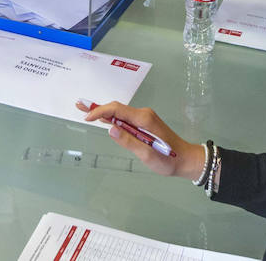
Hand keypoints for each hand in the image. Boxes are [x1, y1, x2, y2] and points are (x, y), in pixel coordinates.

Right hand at [77, 100, 204, 178]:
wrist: (186, 159)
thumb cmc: (169, 160)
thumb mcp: (148, 156)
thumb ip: (129, 142)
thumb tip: (111, 129)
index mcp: (144, 119)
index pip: (118, 109)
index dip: (101, 112)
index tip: (87, 117)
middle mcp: (143, 114)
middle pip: (117, 107)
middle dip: (97, 107)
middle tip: (78, 106)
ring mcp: (144, 118)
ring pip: (120, 111)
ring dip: (103, 111)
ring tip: (85, 111)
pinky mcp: (144, 123)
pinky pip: (125, 117)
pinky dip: (112, 117)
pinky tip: (102, 118)